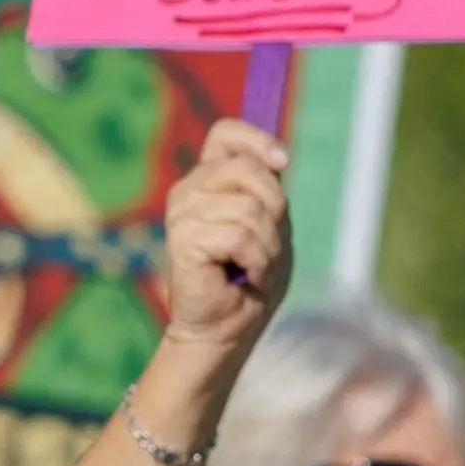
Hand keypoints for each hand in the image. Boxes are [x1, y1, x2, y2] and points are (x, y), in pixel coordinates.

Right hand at [155, 121, 292, 348]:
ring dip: (268, 246)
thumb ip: (269, 189)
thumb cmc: (250, 280)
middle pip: (248, 171)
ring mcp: (182, 213)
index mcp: (208, 180)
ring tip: (255, 269)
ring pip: (250, 208)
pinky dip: (258, 262)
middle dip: (275, 211)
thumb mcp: (270, 224)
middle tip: (267, 247)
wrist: (225, 331)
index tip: (283, 163)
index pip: (226, 133)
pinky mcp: (182, 239)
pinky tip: (246, 280)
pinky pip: (240, 236)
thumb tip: (279, 158)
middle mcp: (189, 190)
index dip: (257, 141)